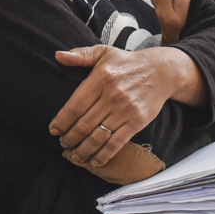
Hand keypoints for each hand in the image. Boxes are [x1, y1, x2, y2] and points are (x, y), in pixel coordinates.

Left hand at [49, 46, 191, 169]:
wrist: (161, 71)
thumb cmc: (127, 63)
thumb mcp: (104, 52)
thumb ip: (81, 55)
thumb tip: (59, 56)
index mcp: (101, 78)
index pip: (76, 105)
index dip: (62, 121)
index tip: (54, 130)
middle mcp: (112, 95)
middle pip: (85, 124)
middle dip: (70, 138)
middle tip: (63, 144)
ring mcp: (126, 110)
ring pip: (99, 136)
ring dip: (83, 149)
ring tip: (75, 154)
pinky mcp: (137, 121)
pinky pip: (117, 142)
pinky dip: (104, 155)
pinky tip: (95, 161)